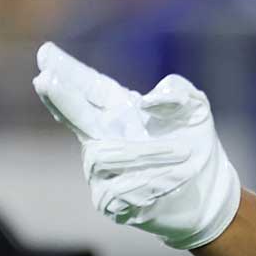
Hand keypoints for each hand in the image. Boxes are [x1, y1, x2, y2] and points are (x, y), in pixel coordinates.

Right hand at [31, 42, 240, 249]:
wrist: (211, 193)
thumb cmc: (196, 146)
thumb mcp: (195, 111)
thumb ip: (178, 93)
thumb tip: (146, 102)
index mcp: (119, 112)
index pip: (90, 88)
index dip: (68, 72)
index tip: (46, 53)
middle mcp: (103, 138)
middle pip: (76, 116)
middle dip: (62, 99)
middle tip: (45, 81)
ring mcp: (101, 172)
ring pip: (106, 156)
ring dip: (147, 153)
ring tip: (184, 153)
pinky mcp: (110, 202)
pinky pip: (119, 189)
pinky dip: (153, 181)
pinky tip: (177, 179)